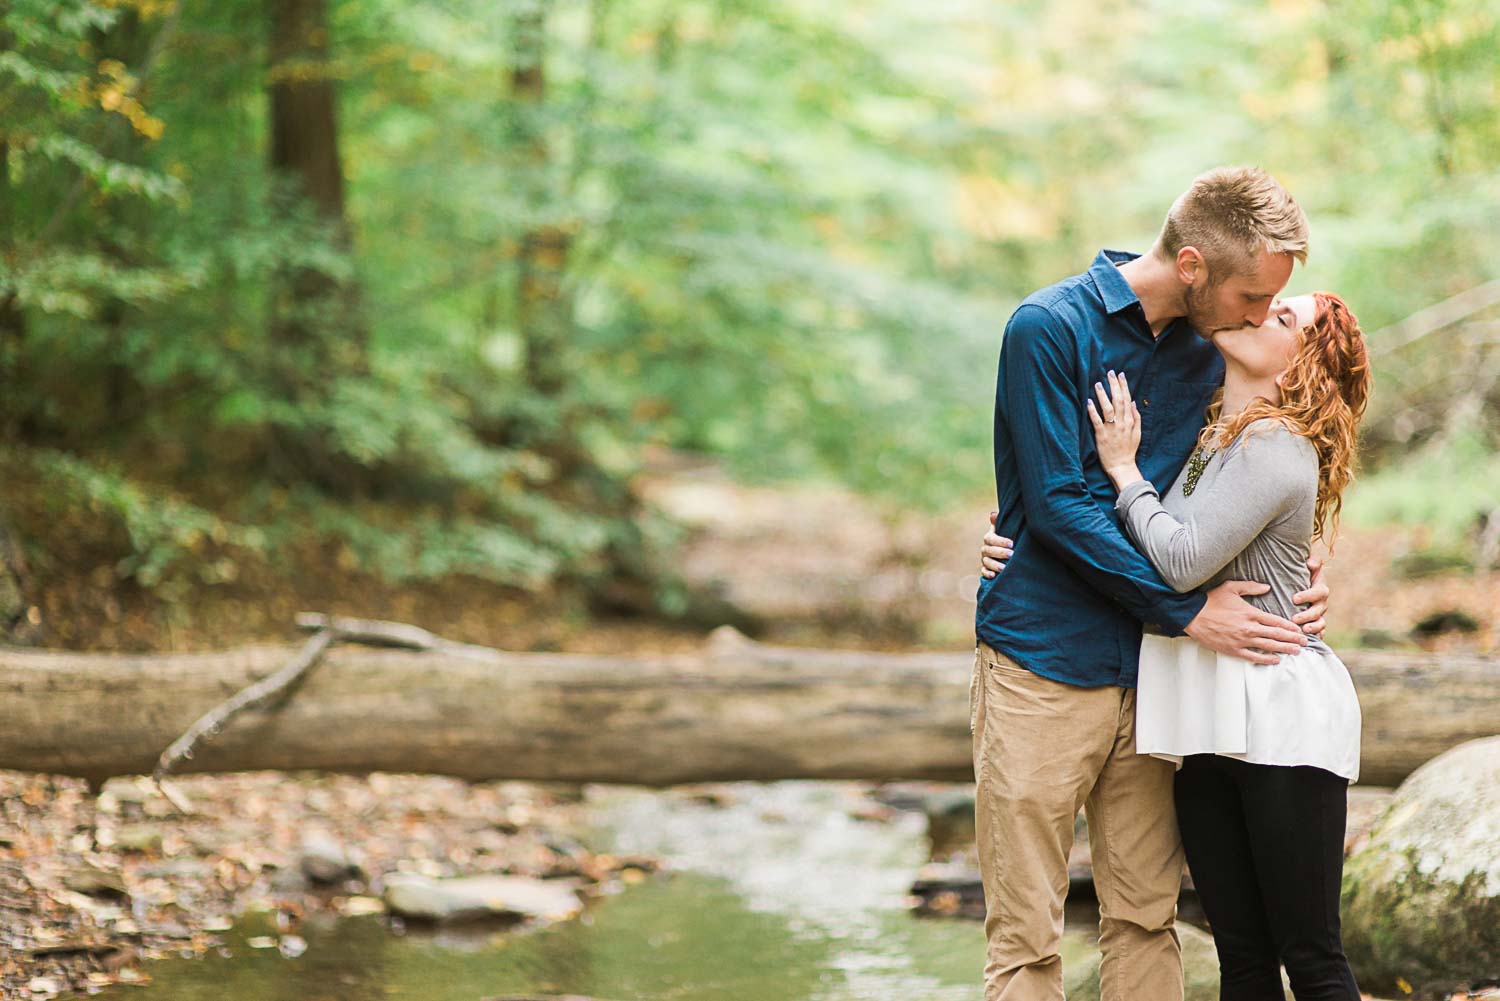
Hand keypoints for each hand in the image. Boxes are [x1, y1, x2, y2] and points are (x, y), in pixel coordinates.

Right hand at [981, 511, 1013, 578]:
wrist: (1007, 551)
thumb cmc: (1007, 539)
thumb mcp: (1004, 530)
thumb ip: (999, 522)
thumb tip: (993, 514)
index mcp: (989, 538)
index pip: (991, 539)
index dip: (1001, 541)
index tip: (1011, 543)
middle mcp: (985, 549)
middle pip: (989, 551)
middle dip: (1000, 553)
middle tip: (1011, 554)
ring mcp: (985, 559)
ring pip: (987, 562)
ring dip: (995, 565)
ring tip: (1004, 568)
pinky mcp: (985, 569)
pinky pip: (983, 572)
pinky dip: (987, 574)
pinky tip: (993, 576)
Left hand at [1085, 370, 1142, 488]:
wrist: (1122, 466)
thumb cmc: (1128, 450)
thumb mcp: (1137, 433)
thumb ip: (1136, 418)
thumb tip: (1134, 403)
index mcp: (1130, 421)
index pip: (1127, 399)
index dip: (1124, 386)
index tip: (1120, 375)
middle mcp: (1122, 423)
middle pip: (1118, 400)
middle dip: (1114, 385)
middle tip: (1109, 373)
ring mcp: (1112, 429)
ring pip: (1108, 408)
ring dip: (1103, 395)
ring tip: (1098, 384)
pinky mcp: (1102, 436)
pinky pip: (1097, 421)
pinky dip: (1093, 411)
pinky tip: (1089, 401)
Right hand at [1184, 579, 1309, 664]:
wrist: (1192, 616)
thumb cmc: (1211, 601)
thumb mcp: (1230, 588)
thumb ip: (1251, 587)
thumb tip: (1267, 588)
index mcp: (1251, 613)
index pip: (1276, 621)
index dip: (1290, 626)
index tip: (1299, 629)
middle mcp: (1249, 628)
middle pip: (1277, 635)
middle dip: (1293, 639)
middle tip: (1304, 642)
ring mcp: (1242, 640)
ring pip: (1269, 646)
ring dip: (1284, 649)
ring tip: (1296, 651)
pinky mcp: (1234, 649)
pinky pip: (1254, 657)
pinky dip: (1266, 659)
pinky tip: (1276, 660)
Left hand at [1292, 554, 1329, 635]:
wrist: (1302, 584)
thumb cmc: (1302, 574)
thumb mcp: (1308, 566)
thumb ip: (1313, 562)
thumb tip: (1311, 562)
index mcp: (1320, 588)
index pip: (1318, 592)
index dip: (1308, 595)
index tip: (1294, 598)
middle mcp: (1322, 602)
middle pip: (1319, 610)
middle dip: (1307, 615)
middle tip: (1294, 618)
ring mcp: (1320, 614)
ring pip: (1321, 623)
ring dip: (1313, 627)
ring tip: (1303, 630)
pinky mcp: (1317, 624)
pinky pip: (1320, 632)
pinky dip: (1316, 636)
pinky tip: (1310, 641)